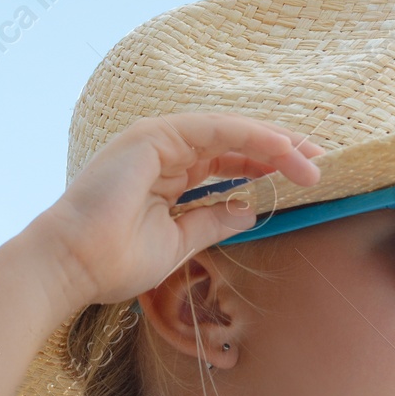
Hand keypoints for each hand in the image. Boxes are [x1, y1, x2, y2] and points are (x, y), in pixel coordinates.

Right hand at [25, 113, 324, 309]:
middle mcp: (165, 152)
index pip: (228, 162)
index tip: (306, 176)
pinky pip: (215, 129)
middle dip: (280, 148)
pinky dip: (251, 135)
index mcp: (169, 175)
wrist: (73, 266)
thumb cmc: (115, 261)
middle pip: (235, 141)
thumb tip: (248, 209)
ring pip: (230, 131)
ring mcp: (159, 140)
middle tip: (322, 158)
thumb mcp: (181, 242)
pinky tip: (282, 147)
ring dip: (274, 142)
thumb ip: (213, 221)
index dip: (267, 164)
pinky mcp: (155, 136)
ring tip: (311, 158)